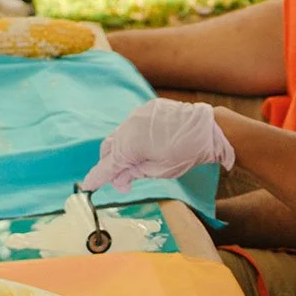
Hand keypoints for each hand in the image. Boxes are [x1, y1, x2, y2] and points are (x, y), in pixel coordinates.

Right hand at [82, 99, 235, 193]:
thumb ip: (133, 173)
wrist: (207, 129)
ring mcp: (137, 115)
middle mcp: (129, 126)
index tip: (87, 186)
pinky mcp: (146, 109)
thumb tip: (118, 180)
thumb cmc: (185, 153)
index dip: (97, 177)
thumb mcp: (158, 171)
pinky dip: (132, 138)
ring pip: (119, 135)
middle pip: (109, 148)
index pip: (108, 165)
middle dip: (110, 164)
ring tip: (137, 163)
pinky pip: (131, 125)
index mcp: (130, 145)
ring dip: (122, 150)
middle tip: (122, 180)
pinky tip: (146, 146)